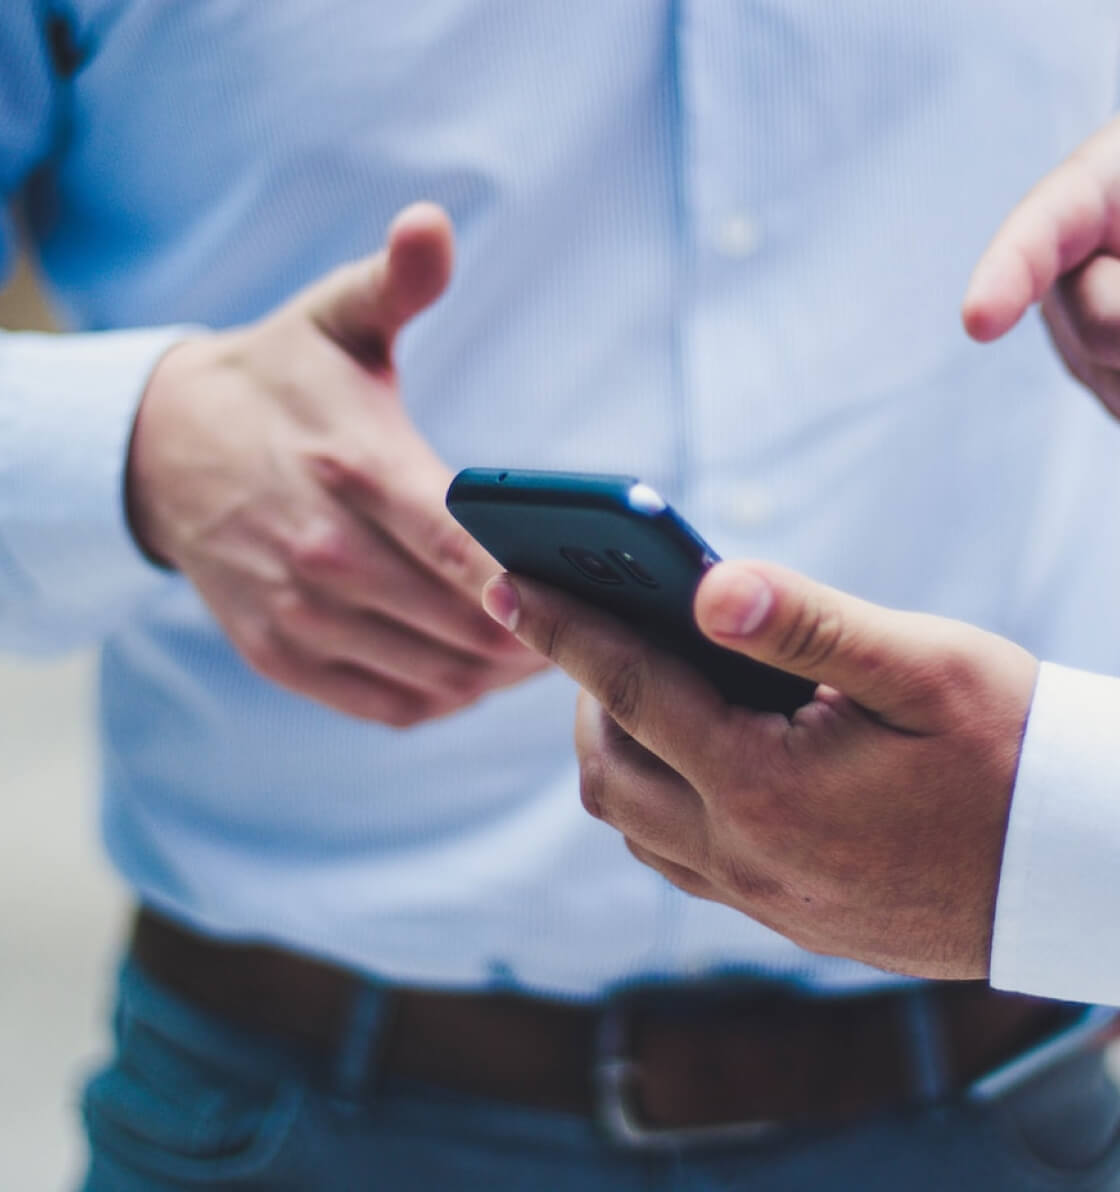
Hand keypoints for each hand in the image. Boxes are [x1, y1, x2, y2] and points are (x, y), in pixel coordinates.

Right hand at [126, 203, 545, 726]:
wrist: (162, 448)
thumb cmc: (279, 382)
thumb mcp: (334, 318)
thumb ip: (395, 281)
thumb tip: (432, 224)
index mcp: (355, 467)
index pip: (464, 547)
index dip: (535, 583)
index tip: (594, 593)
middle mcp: (324, 551)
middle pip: (465, 625)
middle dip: (542, 633)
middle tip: (598, 625)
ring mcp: (298, 612)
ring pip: (437, 675)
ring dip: (503, 674)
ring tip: (554, 650)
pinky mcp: (281, 654)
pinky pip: (391, 704)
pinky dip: (449, 697)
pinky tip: (482, 673)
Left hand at [483, 561, 1037, 979]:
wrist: (1087, 866)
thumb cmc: (1015, 747)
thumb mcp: (922, 664)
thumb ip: (807, 621)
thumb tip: (707, 584)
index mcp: (768, 787)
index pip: (630, 691)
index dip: (562, 629)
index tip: (504, 581)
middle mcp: (748, 858)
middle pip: (611, 770)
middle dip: (584, 692)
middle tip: (595, 626)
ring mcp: (765, 900)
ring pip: (637, 825)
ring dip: (620, 750)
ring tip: (642, 683)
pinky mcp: (789, 920)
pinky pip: (682, 860)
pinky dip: (661, 799)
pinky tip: (699, 753)